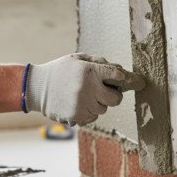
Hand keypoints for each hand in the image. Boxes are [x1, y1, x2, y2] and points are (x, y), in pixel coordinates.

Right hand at [25, 53, 144, 125]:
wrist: (36, 87)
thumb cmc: (60, 71)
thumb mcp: (78, 59)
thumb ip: (99, 63)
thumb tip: (120, 71)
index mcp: (90, 70)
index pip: (118, 76)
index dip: (131, 80)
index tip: (140, 83)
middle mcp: (88, 88)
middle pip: (116, 98)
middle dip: (113, 95)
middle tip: (104, 91)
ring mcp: (82, 104)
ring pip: (104, 109)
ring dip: (98, 103)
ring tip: (83, 96)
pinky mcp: (77, 116)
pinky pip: (93, 117)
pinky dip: (89, 112)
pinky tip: (77, 103)